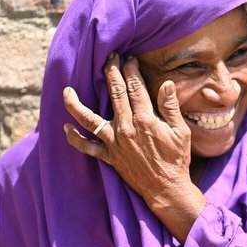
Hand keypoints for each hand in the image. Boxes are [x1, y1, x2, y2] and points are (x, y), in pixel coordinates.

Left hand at [63, 53, 205, 240]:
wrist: (166, 189)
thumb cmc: (176, 159)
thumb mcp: (180, 131)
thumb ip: (170, 107)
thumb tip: (166, 84)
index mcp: (144, 120)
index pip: (134, 87)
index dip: (130, 70)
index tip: (128, 59)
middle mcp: (125, 128)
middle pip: (113, 94)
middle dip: (110, 73)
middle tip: (108, 58)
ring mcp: (114, 143)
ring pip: (89, 119)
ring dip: (76, 104)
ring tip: (67, 91)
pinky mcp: (109, 157)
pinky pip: (86, 147)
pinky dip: (74, 138)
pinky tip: (66, 128)